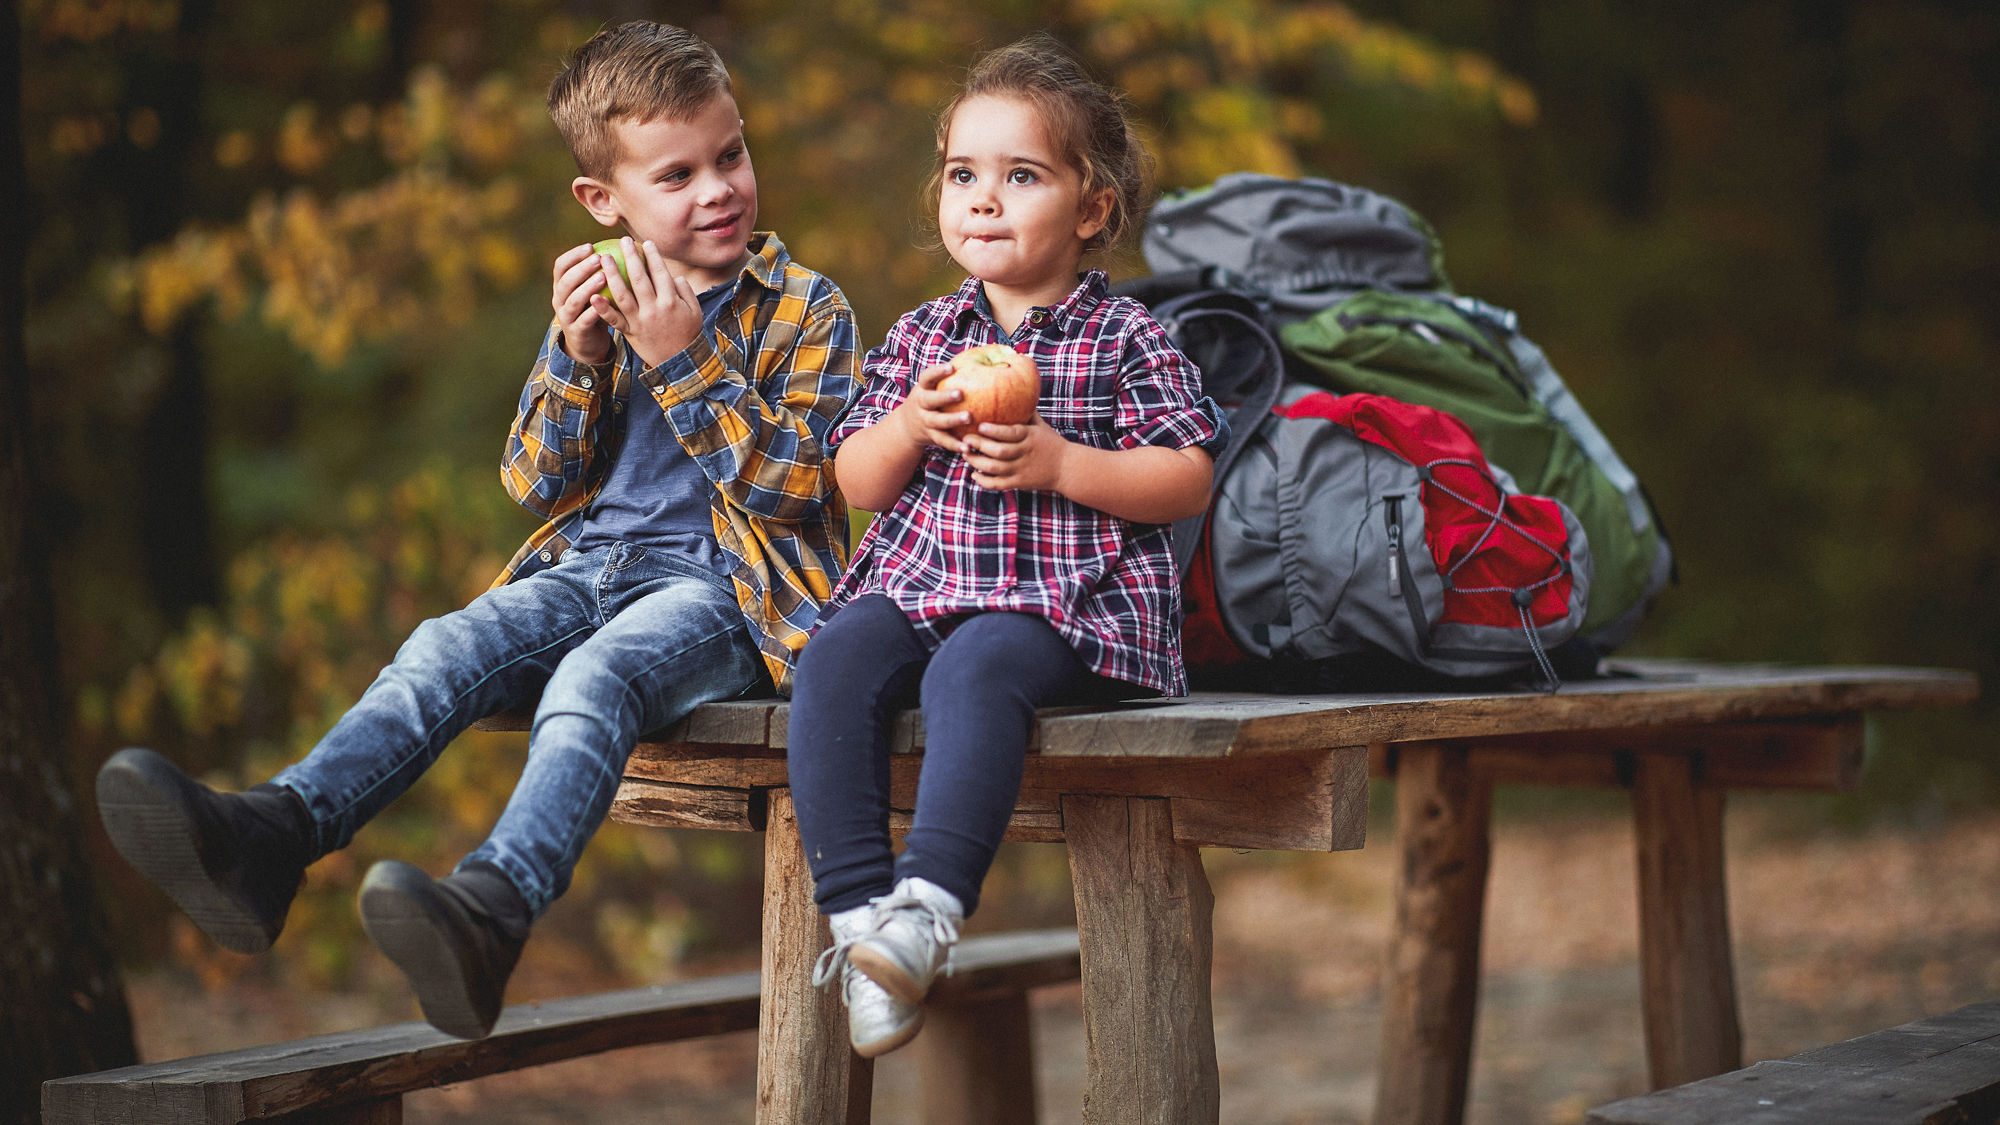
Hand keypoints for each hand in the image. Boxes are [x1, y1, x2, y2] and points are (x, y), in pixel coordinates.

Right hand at [551, 243, 611, 364]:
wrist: (588, 342)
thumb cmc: (594, 308)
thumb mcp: (592, 289)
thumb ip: (597, 271)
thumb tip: (618, 246)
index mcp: (561, 286)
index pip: (560, 266)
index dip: (573, 255)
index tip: (590, 246)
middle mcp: (559, 300)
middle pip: (566, 281)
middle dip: (581, 268)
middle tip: (598, 258)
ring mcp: (566, 316)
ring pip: (574, 300)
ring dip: (588, 287)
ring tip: (603, 277)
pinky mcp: (576, 331)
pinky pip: (584, 320)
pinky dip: (595, 310)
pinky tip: (607, 301)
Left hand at [589, 237, 702, 368]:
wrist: (679, 363)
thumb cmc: (687, 333)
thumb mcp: (694, 310)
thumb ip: (685, 290)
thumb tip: (673, 274)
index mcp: (672, 302)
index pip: (660, 273)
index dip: (653, 256)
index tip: (646, 242)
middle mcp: (654, 309)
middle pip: (639, 279)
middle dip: (631, 257)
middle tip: (623, 241)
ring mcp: (640, 321)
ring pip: (623, 295)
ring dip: (612, 275)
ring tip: (604, 259)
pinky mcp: (630, 332)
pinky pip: (614, 319)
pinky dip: (603, 308)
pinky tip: (593, 296)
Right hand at [892, 363, 974, 452]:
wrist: (906, 426)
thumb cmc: (931, 398)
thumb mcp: (933, 386)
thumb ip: (951, 375)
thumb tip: (985, 354)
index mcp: (923, 388)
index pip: (927, 377)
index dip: (937, 372)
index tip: (951, 367)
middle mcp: (921, 404)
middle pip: (930, 400)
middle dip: (944, 396)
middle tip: (960, 394)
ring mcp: (925, 421)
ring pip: (937, 421)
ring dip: (952, 420)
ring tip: (968, 418)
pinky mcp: (930, 436)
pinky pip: (943, 441)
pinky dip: (955, 445)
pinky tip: (968, 447)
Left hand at [961, 414, 1071, 492]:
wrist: (1067, 468)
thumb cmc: (1051, 443)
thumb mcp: (1041, 426)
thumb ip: (1027, 413)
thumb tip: (1015, 392)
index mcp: (1030, 437)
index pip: (1011, 433)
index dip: (994, 431)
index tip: (980, 426)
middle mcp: (1025, 453)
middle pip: (999, 451)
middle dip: (980, 445)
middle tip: (965, 439)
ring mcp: (1021, 469)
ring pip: (995, 468)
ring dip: (977, 462)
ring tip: (966, 455)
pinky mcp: (1019, 483)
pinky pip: (998, 484)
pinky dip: (984, 481)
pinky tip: (974, 475)